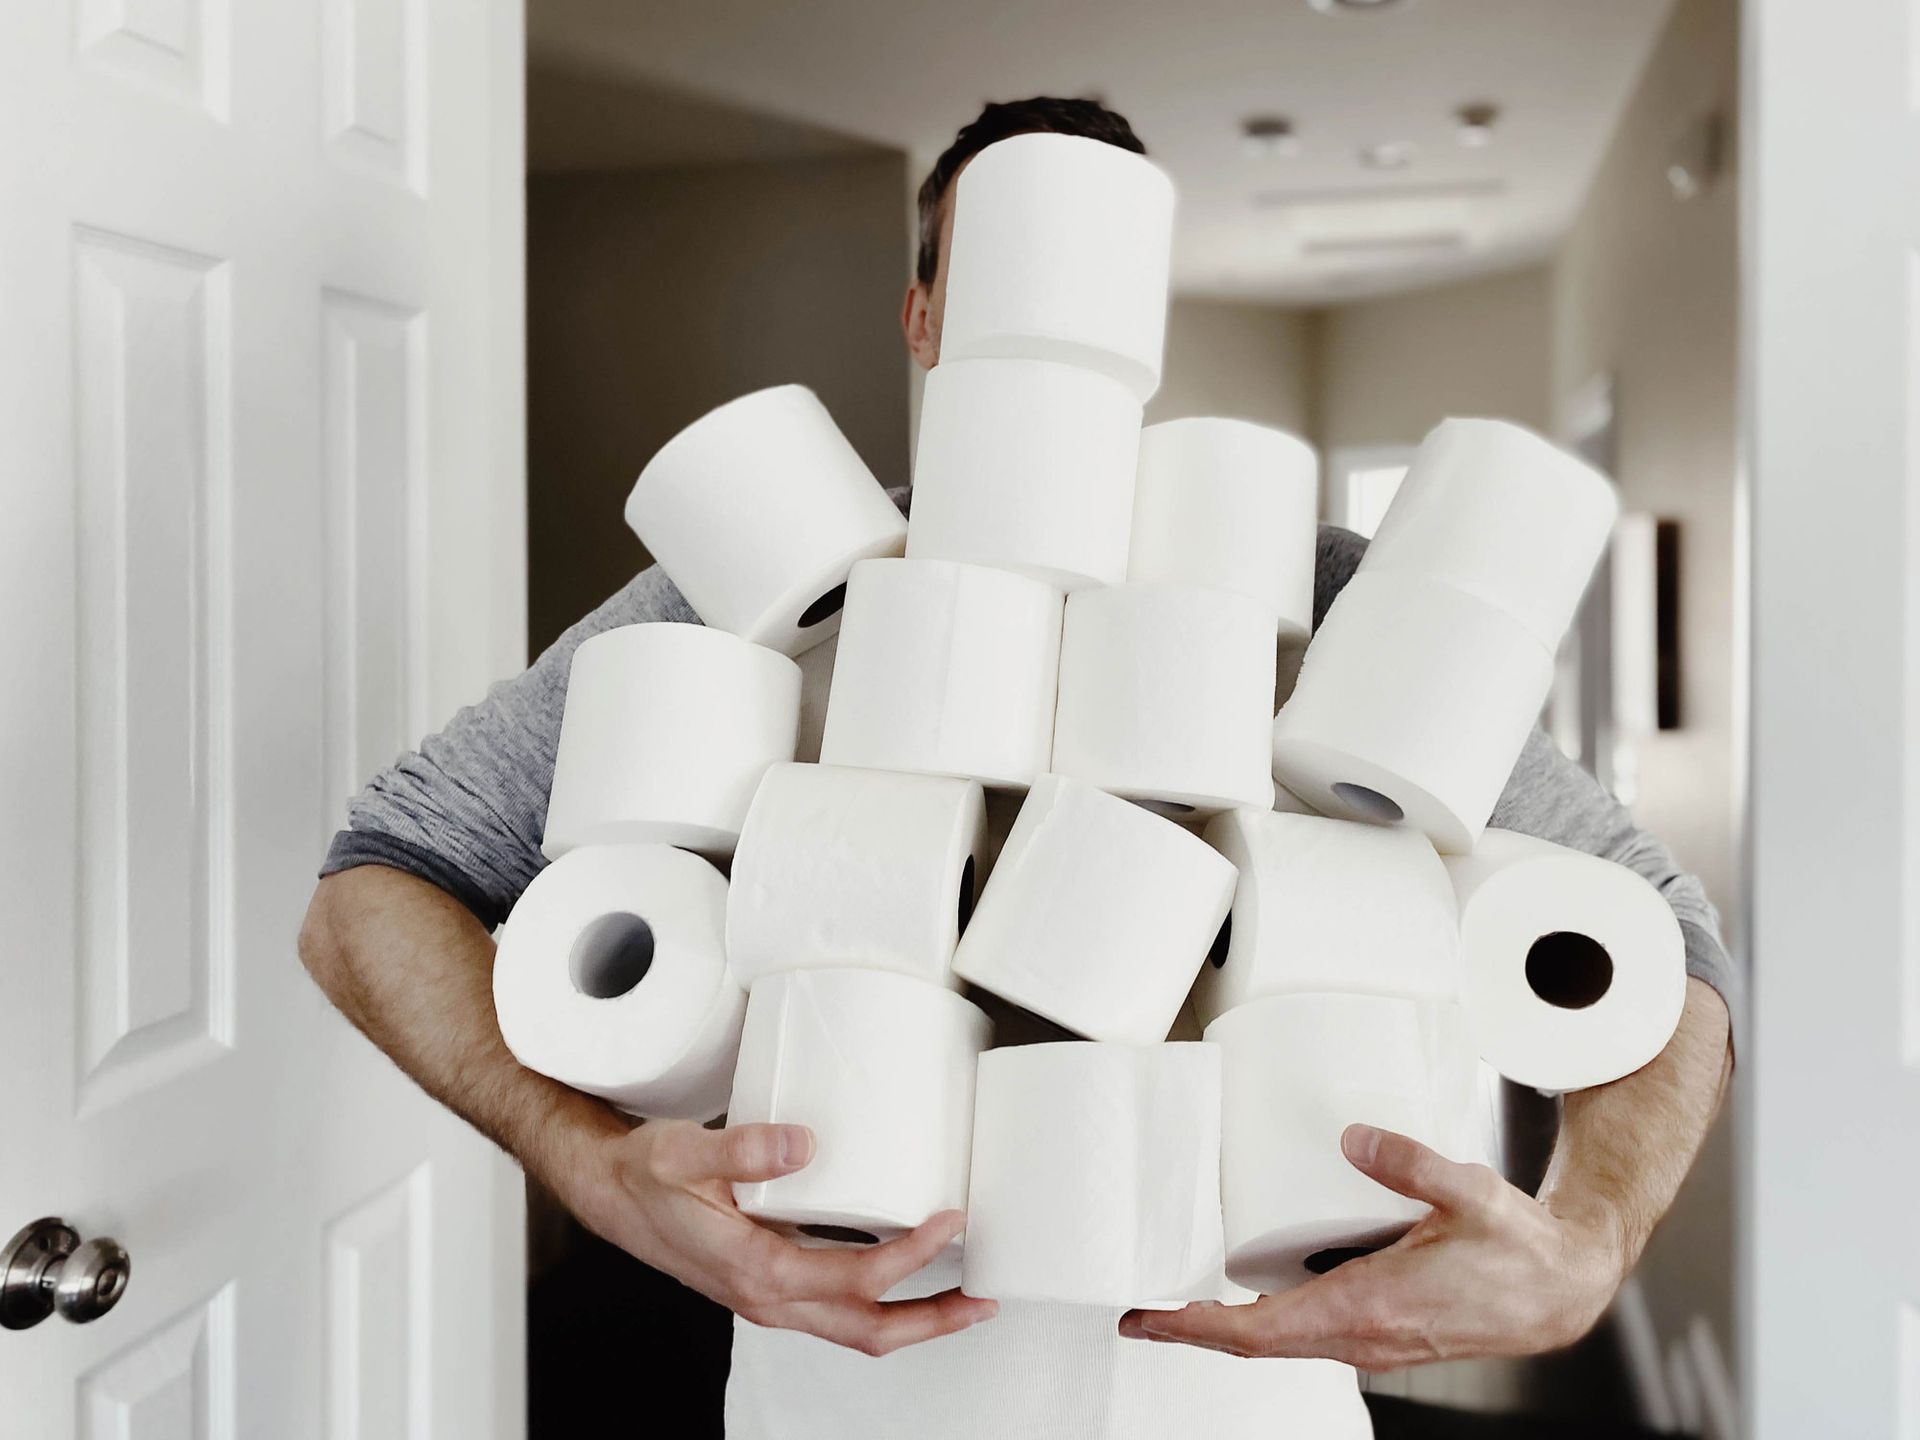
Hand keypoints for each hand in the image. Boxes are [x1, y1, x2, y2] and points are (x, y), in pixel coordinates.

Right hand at [564, 1118, 996, 1355]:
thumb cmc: (646, 1175)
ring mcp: (771, 1297)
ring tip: (965, 1298)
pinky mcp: (772, 1284)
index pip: (854, 1279)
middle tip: (986, 1300)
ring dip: (915, 1320)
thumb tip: (803, 1144)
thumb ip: (743, 1147)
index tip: (949, 1222)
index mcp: (756, 1269)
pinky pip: (838, 1310)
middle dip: (933, 1321)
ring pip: (856, 1329)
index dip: (910, 1256)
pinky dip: (882, 1303)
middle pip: (868, 1330)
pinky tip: (906, 1274)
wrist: (612, 1194)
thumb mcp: (684, 1153)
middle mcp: (769, 1295)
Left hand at [1118, 1123, 1628, 1367]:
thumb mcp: (1469, 1190)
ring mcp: (1372, 1338)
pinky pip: (1310, 1331)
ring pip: (1283, 1340)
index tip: (1150, 1317)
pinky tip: (1256, 1290)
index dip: (1197, 1326)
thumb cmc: (1520, 1249)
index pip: (1260, 1331)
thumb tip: (1353, 1137)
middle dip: (1197, 1327)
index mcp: (1370, 1306)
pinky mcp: (1382, 1330)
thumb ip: (1409, 1162)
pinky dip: (1270, 1317)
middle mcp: (1363, 1333)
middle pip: (1258, 1342)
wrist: (1562, 1290)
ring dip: (1231, 1324)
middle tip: (1147, 1308)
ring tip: (1187, 1297)